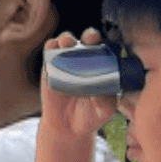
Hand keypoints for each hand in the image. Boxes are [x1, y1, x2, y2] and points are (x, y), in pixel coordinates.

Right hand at [38, 28, 117, 142]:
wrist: (68, 127)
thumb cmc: (92, 116)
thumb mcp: (105, 109)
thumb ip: (107, 98)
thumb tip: (102, 85)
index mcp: (103, 68)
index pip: (107, 50)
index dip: (109, 43)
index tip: (110, 43)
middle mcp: (85, 61)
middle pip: (88, 41)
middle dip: (90, 35)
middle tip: (90, 38)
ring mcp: (67, 62)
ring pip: (67, 43)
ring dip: (67, 38)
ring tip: (67, 43)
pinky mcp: (50, 66)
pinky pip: (50, 51)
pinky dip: (51, 46)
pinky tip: (53, 47)